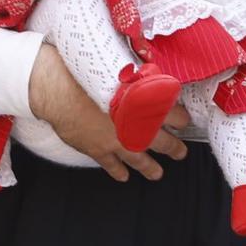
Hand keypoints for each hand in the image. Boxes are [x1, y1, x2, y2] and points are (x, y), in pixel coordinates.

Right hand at [28, 44, 186, 182]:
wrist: (61, 90)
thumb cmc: (89, 74)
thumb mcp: (121, 68)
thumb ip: (139, 76)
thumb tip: (148, 72)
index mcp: (145, 106)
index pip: (173, 114)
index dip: (181, 118)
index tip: (184, 120)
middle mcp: (136, 128)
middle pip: (163, 142)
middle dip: (174, 148)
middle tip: (180, 152)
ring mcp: (118, 142)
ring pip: (140, 160)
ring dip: (151, 168)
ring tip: (157, 173)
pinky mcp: (99, 150)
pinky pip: (112, 166)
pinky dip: (118, 172)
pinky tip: (123, 176)